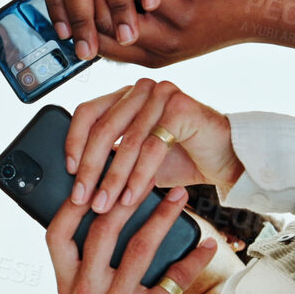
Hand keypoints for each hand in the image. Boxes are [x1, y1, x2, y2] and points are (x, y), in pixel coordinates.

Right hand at [48, 187, 219, 293]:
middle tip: (147, 174)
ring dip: (164, 217)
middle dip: (127, 196)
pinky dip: (193, 258)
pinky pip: (174, 278)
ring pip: (140, 246)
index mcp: (67, 288)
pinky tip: (206, 246)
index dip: (71, 203)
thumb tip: (100, 229)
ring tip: (180, 199)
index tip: (89, 178)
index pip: (56, 235)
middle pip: (102, 229)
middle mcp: (87, 293)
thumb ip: (83, 275)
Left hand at [66, 79, 242, 215]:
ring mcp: (161, 94)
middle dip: (90, 167)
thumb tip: (76, 183)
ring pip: (127, 141)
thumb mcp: (137, 160)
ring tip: (103, 204)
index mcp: (126, 96)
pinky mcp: (180, 107)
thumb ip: (111, 161)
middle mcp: (141, 89)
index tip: (68, 170)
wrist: (226, 160)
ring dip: (112, 178)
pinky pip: (152, 147)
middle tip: (81, 197)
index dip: (73, 141)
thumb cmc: (182, 159)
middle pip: (103, 127)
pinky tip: (129, 197)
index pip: (88, 112)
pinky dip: (138, 177)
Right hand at [94, 0, 287, 67]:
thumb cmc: (220, 18)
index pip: (101, 42)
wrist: (271, 11)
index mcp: (154, 54)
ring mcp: (181, 14)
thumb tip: (101, 22)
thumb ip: (142, 33)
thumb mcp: (176, 37)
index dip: (78, 19)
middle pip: (107, 14)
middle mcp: (164, 40)